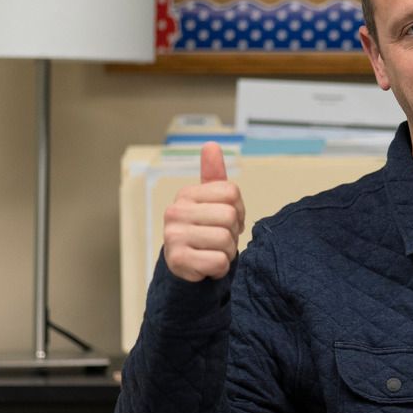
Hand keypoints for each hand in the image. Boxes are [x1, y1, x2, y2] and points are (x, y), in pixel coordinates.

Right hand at [163, 142, 245, 281]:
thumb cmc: (204, 231)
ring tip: (213, 252)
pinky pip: (219, 262)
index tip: (227, 221)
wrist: (185, 267)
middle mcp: (175, 211)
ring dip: (227, 252)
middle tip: (219, 240)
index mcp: (186, 194)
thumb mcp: (210, 202)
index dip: (238, 209)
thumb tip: (211, 144)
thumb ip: (213, 175)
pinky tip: (208, 266)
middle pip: (229, 216)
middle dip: (233, 233)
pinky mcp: (178, 259)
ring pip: (225, 240)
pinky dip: (220, 268)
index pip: (231, 192)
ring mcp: (174, 235)